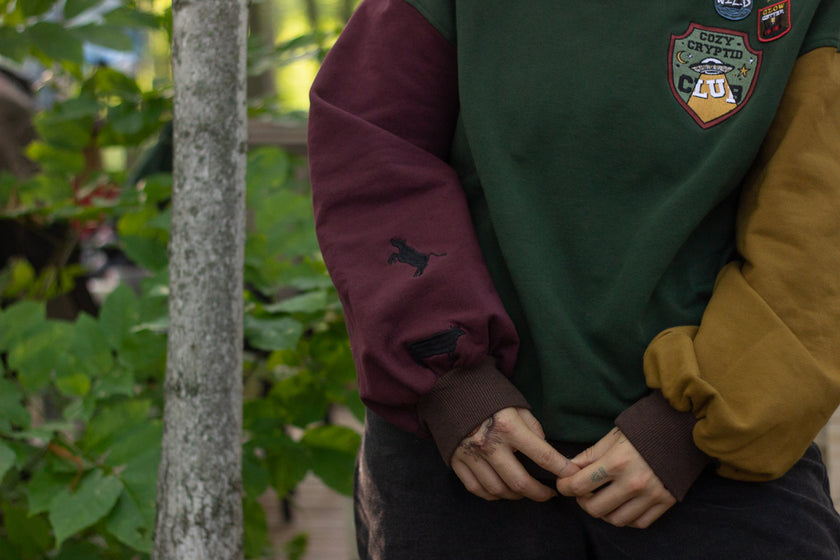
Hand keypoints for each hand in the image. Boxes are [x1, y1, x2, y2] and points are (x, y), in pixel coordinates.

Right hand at [451, 407, 578, 501]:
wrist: (451, 389)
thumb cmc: (489, 395)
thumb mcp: (517, 404)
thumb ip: (533, 429)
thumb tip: (544, 451)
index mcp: (508, 427)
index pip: (543, 456)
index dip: (562, 470)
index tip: (573, 477)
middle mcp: (489, 444)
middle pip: (520, 483)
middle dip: (540, 493)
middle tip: (549, 494)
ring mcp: (471, 455)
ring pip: (498, 490)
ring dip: (516, 496)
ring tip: (526, 491)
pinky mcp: (456, 461)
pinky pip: (477, 489)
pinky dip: (492, 495)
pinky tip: (502, 491)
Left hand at [555, 428, 675, 527]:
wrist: (681, 431)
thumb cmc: (644, 431)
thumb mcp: (613, 437)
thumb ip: (589, 456)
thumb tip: (568, 468)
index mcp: (617, 462)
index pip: (579, 485)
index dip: (565, 487)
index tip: (564, 484)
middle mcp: (633, 482)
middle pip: (594, 508)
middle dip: (582, 501)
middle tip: (583, 491)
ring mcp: (651, 495)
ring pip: (615, 520)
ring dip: (603, 512)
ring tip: (602, 498)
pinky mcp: (665, 502)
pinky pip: (638, 523)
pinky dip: (626, 518)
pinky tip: (621, 505)